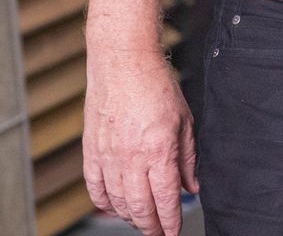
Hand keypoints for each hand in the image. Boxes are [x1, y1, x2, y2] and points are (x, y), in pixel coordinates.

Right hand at [83, 46, 197, 234]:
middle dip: (150, 226)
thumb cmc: (156, 85)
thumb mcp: (184, 120)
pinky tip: (114, 206)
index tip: (173, 232)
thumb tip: (191, 186)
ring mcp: (108, 156)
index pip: (166, 198)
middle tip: (158, 233)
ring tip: (141, 220)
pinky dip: (104, 203)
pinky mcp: (91, 151)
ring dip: (129, 217)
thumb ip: (187, 158)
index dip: (170, 221)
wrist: (122, 63)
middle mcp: (131, 158)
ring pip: (117, 202)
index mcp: (158, 150)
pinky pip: (95, 188)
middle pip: (139, 208)